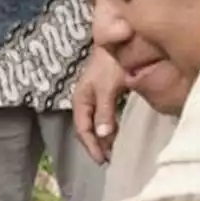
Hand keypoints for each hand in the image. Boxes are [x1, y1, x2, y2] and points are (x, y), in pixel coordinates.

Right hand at [72, 48, 125, 164]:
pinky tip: (116, 131)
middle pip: (87, 129)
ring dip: (103, 138)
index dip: (91, 146)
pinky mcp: (105, 92)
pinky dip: (109, 127)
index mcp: (81, 100)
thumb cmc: (111, 63)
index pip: (83, 130)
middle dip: (96, 145)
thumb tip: (103, 135)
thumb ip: (105, 112)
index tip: (103, 160)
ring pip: (95, 123)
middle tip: (108, 159)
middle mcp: (84, 100)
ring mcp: (94, 96)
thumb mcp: (107, 89)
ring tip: (112, 149)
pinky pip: (104, 116)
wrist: (119, 40)